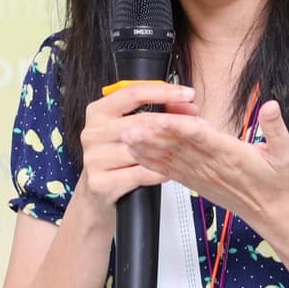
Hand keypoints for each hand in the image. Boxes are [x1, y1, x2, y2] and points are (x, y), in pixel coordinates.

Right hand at [69, 80, 199, 224]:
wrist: (98, 195)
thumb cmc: (117, 159)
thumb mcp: (132, 131)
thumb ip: (158, 113)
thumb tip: (186, 103)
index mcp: (98, 113)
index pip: (132, 93)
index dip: (163, 91)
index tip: (187, 93)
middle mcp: (92, 133)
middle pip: (141, 120)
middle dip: (173, 122)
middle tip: (196, 124)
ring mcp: (94, 158)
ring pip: (142, 149)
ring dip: (168, 149)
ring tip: (186, 149)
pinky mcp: (100, 182)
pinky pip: (139, 174)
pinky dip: (158, 173)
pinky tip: (169, 172)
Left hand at [120, 98, 288, 229]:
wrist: (276, 215)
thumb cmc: (282, 185)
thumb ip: (277, 130)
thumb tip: (271, 106)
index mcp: (232, 156)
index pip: (202, 138)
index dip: (180, 127)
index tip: (162, 117)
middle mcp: (213, 167)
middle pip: (178, 147)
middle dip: (153, 136)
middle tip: (130, 125)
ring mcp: (204, 177)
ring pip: (171, 159)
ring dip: (147, 148)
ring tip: (126, 137)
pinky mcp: (199, 184)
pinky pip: (172, 172)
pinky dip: (154, 163)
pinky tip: (138, 154)